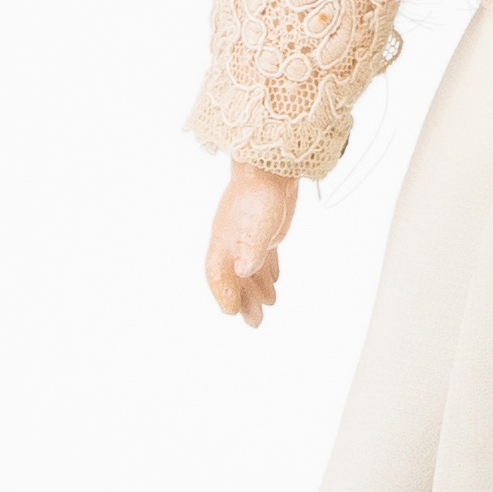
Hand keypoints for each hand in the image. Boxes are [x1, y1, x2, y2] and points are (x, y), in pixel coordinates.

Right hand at [206, 163, 297, 325]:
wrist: (270, 168)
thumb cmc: (258, 194)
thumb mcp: (256, 225)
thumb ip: (250, 250)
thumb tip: (243, 272)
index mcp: (224, 242)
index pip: (218, 275)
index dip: (223, 294)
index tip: (232, 311)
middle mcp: (233, 243)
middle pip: (235, 278)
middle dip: (244, 300)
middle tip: (255, 323)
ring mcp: (248, 237)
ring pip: (250, 271)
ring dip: (257, 290)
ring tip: (267, 308)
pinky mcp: (265, 232)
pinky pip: (263, 258)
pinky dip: (268, 273)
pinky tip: (274, 284)